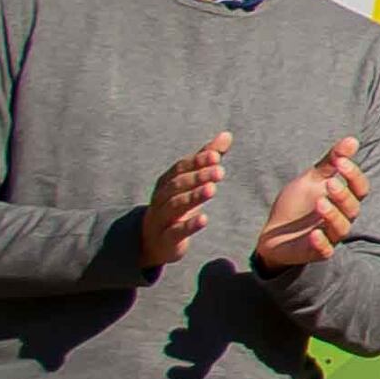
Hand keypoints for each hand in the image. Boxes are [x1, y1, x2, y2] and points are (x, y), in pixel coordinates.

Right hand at [136, 135, 232, 271]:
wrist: (152, 243)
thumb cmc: (176, 206)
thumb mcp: (190, 182)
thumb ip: (207, 158)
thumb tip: (227, 135)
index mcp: (166, 183)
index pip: (180, 168)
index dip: (196, 161)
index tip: (216, 156)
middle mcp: (160, 199)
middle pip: (177, 185)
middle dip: (198, 177)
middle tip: (220, 171)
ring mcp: (161, 219)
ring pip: (175, 205)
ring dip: (193, 197)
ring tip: (213, 189)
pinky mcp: (165, 240)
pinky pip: (175, 232)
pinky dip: (189, 225)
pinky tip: (205, 219)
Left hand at [252, 139, 366, 270]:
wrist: (273, 233)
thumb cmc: (297, 205)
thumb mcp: (311, 180)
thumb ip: (331, 163)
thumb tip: (353, 139)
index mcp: (344, 200)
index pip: (360, 189)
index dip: (354, 175)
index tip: (341, 162)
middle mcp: (341, 218)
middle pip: (353, 208)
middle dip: (343, 196)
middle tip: (330, 184)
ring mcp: (329, 236)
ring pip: (341, 228)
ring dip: (333, 216)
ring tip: (320, 203)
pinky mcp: (315, 251)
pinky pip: (324, 251)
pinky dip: (321, 243)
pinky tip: (314, 234)